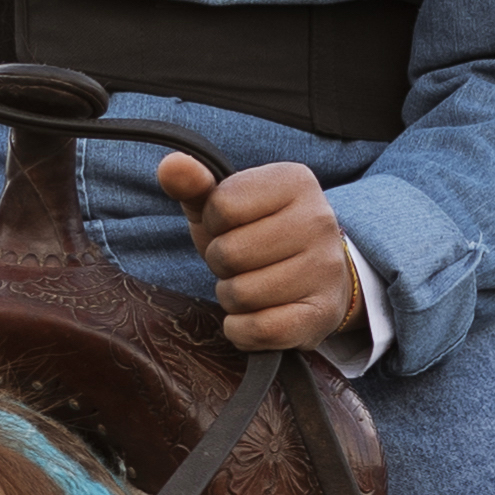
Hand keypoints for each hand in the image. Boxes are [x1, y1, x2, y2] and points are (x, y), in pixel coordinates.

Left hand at [157, 154, 358, 351]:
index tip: (234, 228)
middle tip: (244, 263)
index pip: (222, 206)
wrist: (315, 278)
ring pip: (240, 294)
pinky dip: (242, 329)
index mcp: (296, 180)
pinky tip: (256, 316)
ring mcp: (324, 269)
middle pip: (228, 253)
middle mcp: (319, 219)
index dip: (215, 225)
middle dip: (222, 264)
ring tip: (254, 285)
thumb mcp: (225, 206)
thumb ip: (195, 185)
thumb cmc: (259, 236)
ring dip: (232, 297)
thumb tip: (170, 165)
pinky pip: (256, 329)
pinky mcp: (320, 314)